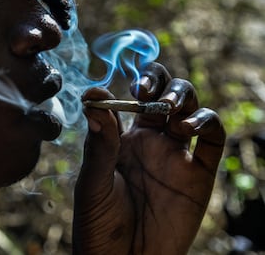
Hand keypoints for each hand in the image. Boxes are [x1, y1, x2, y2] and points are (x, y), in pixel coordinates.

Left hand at [72, 63, 225, 253]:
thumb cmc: (99, 224)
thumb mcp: (92, 183)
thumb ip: (98, 143)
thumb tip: (92, 98)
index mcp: (122, 139)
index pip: (132, 98)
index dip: (134, 83)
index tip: (127, 85)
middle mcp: (151, 141)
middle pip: (164, 94)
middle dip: (160, 82)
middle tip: (147, 92)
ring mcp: (175, 154)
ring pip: (190, 107)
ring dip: (182, 96)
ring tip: (167, 111)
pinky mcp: (198, 173)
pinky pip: (213, 139)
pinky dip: (206, 122)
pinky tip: (187, 128)